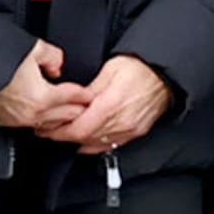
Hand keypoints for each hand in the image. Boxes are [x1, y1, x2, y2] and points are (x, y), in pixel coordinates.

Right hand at [0, 38, 94, 137]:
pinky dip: (43, 121)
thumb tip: (57, 65)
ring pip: (50, 125)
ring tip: (69, 112)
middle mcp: (32, 114)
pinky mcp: (6, 122)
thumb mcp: (32, 48)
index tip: (90, 93)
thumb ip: (52, 56)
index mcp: (42, 97)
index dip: (84, 94)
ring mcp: (18, 121)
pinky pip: (33, 125)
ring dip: (61, 119)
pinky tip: (45, 115)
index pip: (73, 97)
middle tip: (86, 105)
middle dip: (78, 109)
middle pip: (66, 116)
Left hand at [54, 54, 172, 155]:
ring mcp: (130, 130)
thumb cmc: (141, 67)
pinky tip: (87, 141)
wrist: (166, 74)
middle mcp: (121, 121)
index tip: (47, 129)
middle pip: (86, 139)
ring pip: (97, 145)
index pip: (79, 129)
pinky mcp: (136, 133)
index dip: (60, 132)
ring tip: (66, 134)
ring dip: (80, 141)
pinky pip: (111, 145)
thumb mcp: (110, 69)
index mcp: (111, 104)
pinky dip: (96, 145)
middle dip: (65, 137)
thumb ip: (89, 89)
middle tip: (50, 132)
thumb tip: (73, 101)